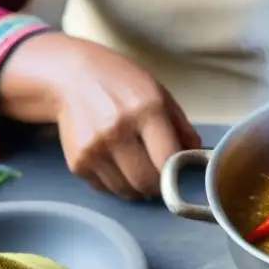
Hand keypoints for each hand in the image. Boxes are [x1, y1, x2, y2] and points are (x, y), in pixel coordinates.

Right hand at [0, 32, 201, 198]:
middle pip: (147, 182)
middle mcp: (118, 131)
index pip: (168, 160)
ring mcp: (94, 148)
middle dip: (158, 185)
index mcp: (146, 110)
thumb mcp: (158, 93)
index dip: (177, 173)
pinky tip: (115, 161)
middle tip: (160, 175)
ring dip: (137, 187)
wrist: (70, 77)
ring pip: (127, 191)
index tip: (179, 171)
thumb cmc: (122, 83)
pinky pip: (105, 188)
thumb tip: (199, 158)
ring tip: (136, 166)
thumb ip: (182, 127)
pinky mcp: (77, 162)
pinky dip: (115, 182)